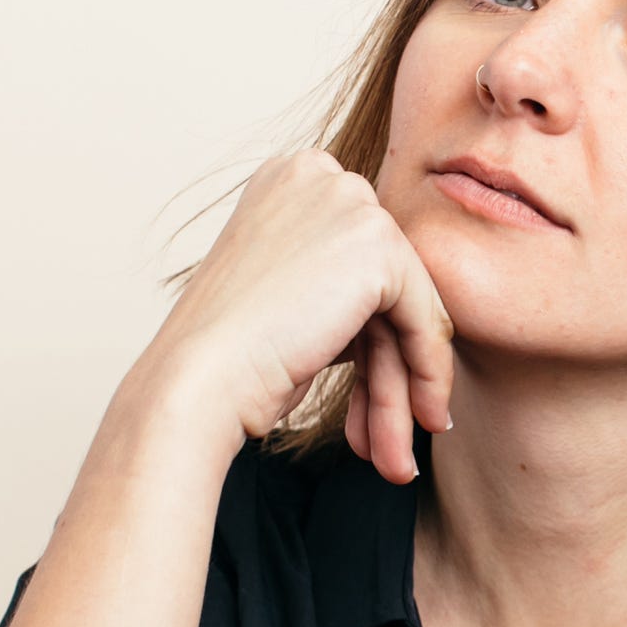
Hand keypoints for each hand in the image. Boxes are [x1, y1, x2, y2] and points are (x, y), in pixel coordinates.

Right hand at [138, 151, 455, 482]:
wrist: (197, 381)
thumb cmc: (228, 357)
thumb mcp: (292, 300)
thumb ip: (344, 285)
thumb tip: (412, 312)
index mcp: (289, 178)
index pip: (357, 256)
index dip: (370, 330)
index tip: (374, 390)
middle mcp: (318, 174)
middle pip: (383, 280)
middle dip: (390, 365)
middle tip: (394, 431)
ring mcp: (347, 202)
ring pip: (407, 303)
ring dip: (405, 384)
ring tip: (399, 452)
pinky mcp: (376, 242)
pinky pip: (426, 316)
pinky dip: (428, 370)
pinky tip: (424, 418)